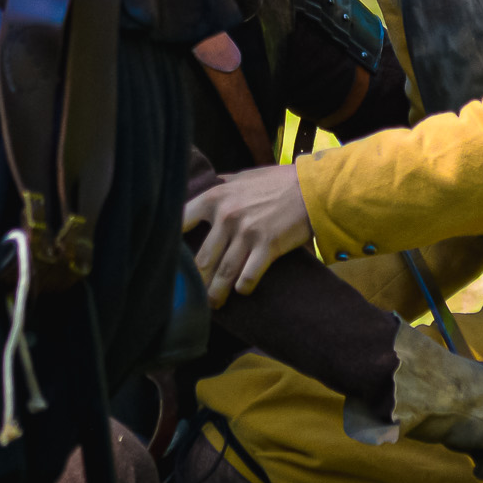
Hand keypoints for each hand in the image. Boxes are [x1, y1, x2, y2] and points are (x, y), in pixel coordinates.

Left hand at [183, 163, 312, 305]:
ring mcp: (246, 232)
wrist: (312, 188)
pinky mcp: (267, 246)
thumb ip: (222, 186)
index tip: (170, 261)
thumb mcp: (242, 177)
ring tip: (213, 304)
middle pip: (202, 258)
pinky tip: (241, 292)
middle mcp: (227, 216)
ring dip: (216, 293)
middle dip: (196, 281)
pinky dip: (243, 287)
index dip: (172, 244)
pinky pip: (248, 276)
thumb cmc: (276, 182)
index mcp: (215, 197)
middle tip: (192, 295)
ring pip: (223, 272)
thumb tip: (206, 186)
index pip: (181, 222)